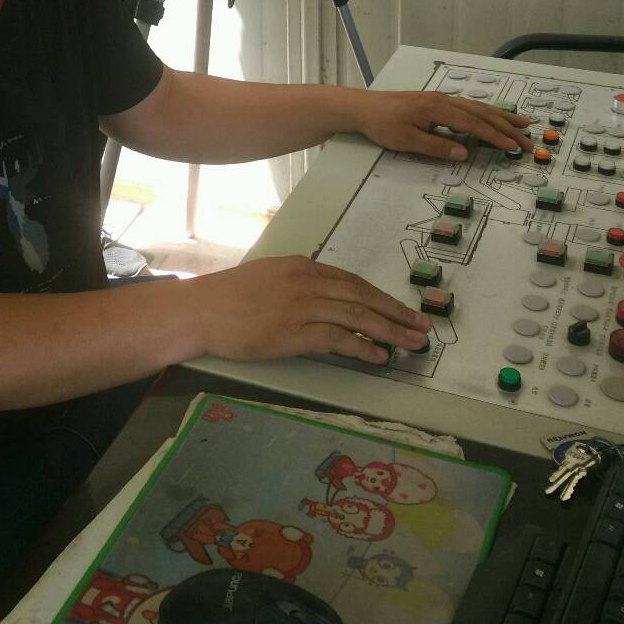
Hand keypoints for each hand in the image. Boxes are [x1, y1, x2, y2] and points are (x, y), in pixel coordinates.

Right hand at [192, 254, 431, 364]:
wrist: (202, 310)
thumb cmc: (228, 297)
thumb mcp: (269, 276)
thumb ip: (298, 283)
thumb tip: (323, 297)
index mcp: (302, 266)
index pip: (352, 281)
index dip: (381, 297)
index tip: (401, 309)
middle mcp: (307, 282)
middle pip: (362, 297)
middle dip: (396, 313)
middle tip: (421, 326)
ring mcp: (302, 306)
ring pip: (357, 317)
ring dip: (389, 331)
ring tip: (411, 343)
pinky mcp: (294, 332)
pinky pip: (338, 339)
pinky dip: (362, 347)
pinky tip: (379, 356)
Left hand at [347, 90, 531, 160]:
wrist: (364, 107)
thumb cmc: (383, 125)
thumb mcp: (407, 141)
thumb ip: (436, 147)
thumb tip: (465, 153)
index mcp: (438, 109)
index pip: (473, 124)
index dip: (495, 136)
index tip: (514, 147)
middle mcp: (444, 100)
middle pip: (481, 114)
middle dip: (506, 128)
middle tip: (527, 141)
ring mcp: (441, 99)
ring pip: (478, 107)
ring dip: (501, 116)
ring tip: (522, 124)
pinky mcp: (437, 101)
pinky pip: (468, 106)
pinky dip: (486, 111)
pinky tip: (494, 115)